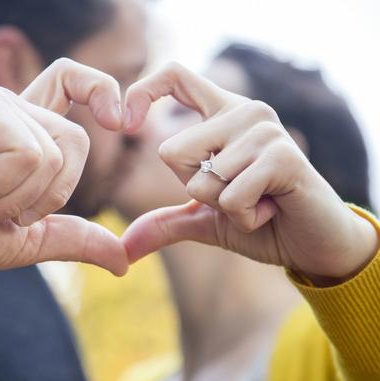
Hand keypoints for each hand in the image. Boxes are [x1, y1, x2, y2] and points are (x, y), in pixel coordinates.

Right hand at [0, 58, 128, 275]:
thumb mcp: (24, 241)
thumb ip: (72, 240)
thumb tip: (124, 261)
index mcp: (26, 133)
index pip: (75, 84)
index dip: (103, 92)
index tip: (121, 121)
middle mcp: (14, 111)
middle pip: (77, 141)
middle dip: (46, 197)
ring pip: (52, 154)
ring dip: (13, 198)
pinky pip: (25, 153)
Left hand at [121, 62, 377, 283]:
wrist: (311, 246)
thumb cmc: (260, 223)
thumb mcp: (204, 220)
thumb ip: (165, 223)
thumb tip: (125, 247)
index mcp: (222, 115)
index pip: (175, 76)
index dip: (143, 92)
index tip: (126, 125)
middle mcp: (244, 112)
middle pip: (172, 151)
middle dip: (196, 190)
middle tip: (237, 194)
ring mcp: (265, 131)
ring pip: (201, 180)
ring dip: (224, 208)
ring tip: (259, 201)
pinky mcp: (283, 156)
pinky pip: (231, 196)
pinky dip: (244, 217)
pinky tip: (272, 209)